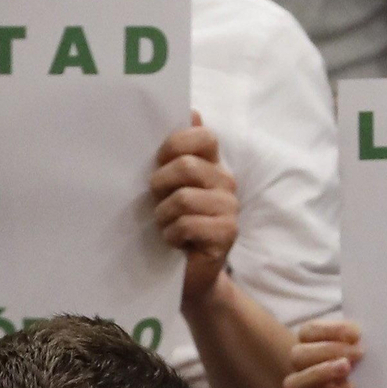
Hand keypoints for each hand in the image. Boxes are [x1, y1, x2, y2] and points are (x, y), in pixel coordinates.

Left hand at [151, 115, 238, 307]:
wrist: (187, 276)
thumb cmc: (173, 227)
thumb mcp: (169, 187)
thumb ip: (178, 153)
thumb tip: (191, 111)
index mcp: (213, 166)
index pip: (203, 137)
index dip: (176, 144)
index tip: (159, 162)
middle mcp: (226, 184)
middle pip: (186, 166)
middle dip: (161, 184)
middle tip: (157, 202)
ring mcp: (230, 209)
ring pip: (183, 198)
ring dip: (163, 216)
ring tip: (166, 226)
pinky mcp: (227, 234)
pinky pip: (187, 225)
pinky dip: (171, 235)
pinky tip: (175, 242)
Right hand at [284, 316, 362, 387]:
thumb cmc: (374, 379)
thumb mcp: (369, 356)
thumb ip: (361, 343)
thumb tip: (359, 334)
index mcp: (316, 351)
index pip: (308, 332)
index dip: (328, 329)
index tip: (356, 334)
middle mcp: (306, 373)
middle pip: (297, 355)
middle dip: (327, 350)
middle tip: (357, 353)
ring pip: (293, 384)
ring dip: (319, 372)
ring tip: (346, 368)